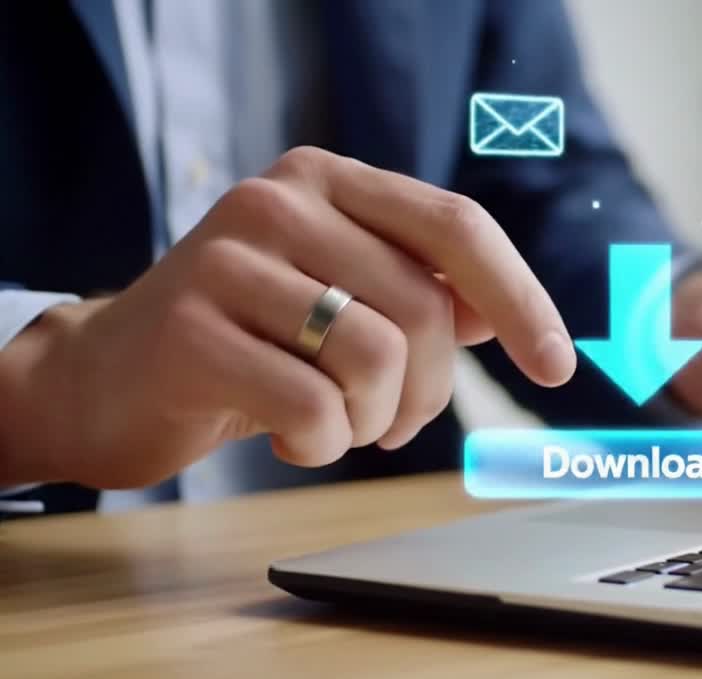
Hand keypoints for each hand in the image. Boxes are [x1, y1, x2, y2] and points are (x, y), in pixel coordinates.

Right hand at [0, 147, 575, 488]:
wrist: (112, 375)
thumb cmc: (250, 338)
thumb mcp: (340, 298)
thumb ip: (422, 293)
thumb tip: (509, 317)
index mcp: (328, 180)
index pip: (457, 226)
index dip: (520, 298)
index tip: (557, 366)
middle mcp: (278, 200)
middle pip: (426, 307)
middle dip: (432, 390)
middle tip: (395, 422)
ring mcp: (227, 260)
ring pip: (377, 357)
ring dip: (377, 420)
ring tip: (339, 425)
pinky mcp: (190, 331)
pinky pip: (315, 407)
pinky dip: (322, 444)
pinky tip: (289, 437)